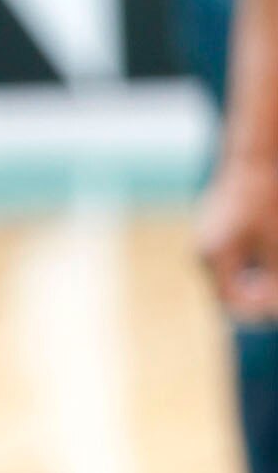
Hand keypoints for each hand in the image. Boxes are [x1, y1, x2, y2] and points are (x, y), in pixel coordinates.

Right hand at [198, 154, 277, 323]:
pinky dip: (246, 273)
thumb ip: (274, 278)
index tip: (277, 304)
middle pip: (227, 294)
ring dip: (251, 287)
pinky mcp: (211, 238)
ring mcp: (203, 245)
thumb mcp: (276, 243)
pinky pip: (226, 267)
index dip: (257, 309)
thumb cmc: (266, 199)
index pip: (231, 300)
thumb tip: (272, 311)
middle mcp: (202, 253)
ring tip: (273, 280)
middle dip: (254, 300)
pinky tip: (266, 263)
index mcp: (214, 255)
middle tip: (276, 295)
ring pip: (227, 281)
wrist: (252, 161)